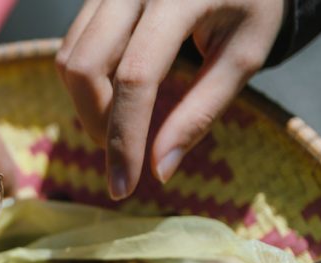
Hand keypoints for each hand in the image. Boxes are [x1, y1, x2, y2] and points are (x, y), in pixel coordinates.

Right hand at [55, 0, 285, 198]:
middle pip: (84, 67)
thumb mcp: (243, 58)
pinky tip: (116, 93)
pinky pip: (71, 44)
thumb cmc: (251, 5)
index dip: (125, 139)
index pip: (136, 77)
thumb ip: (201, 112)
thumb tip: (159, 170)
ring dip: (87, 104)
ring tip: (124, 121)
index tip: (124, 187)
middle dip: (97, 123)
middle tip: (126, 152)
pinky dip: (86, 81)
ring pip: (69, 57)